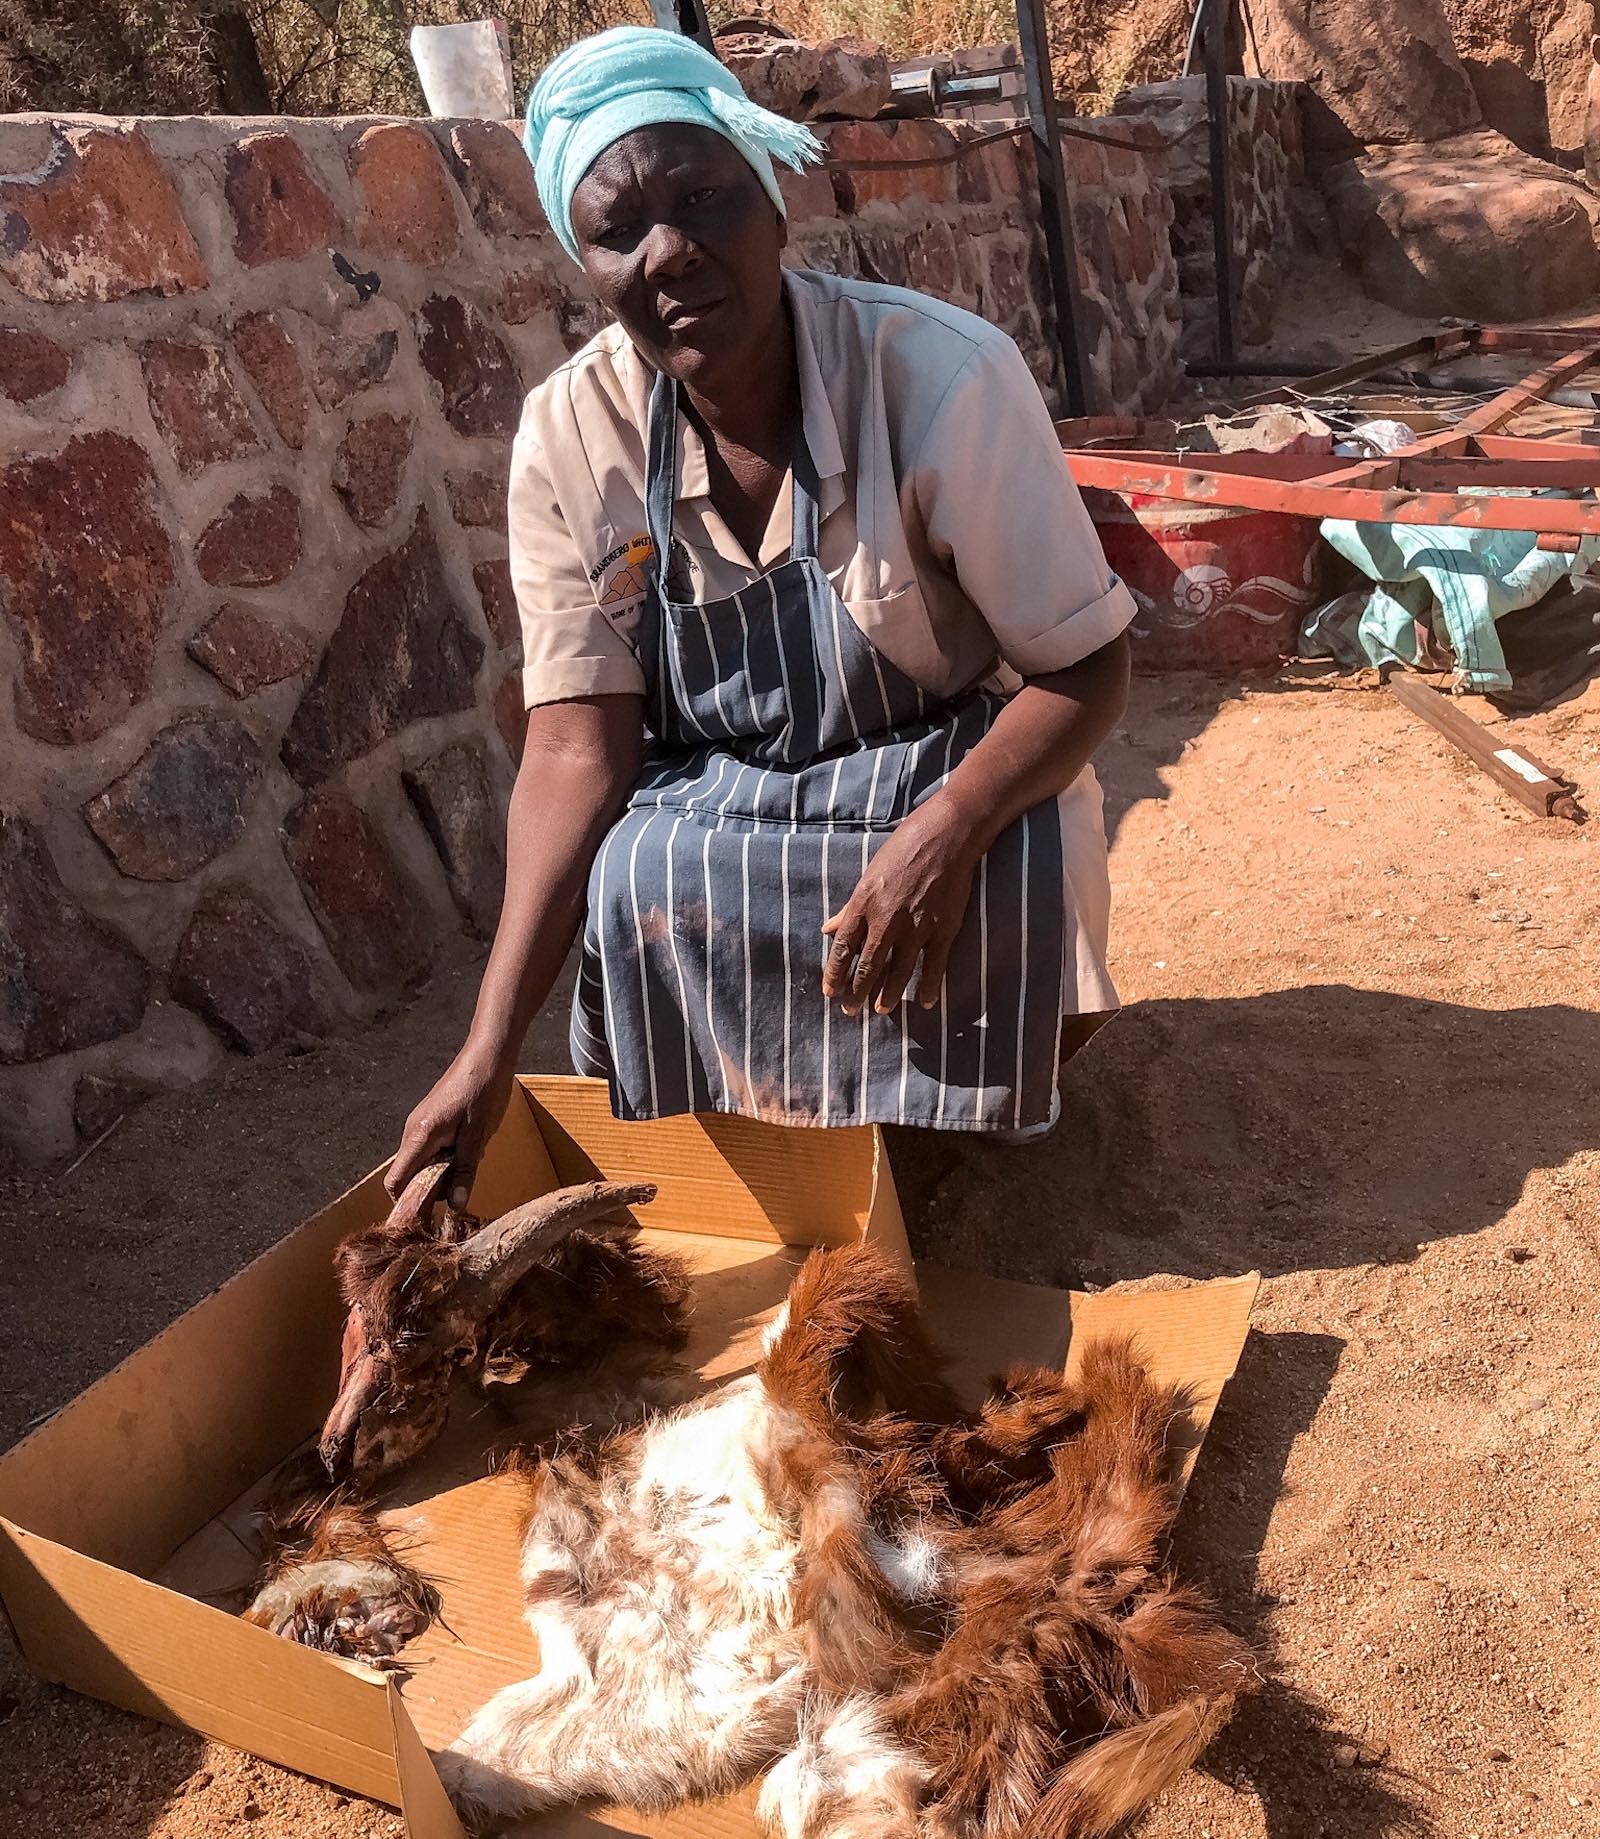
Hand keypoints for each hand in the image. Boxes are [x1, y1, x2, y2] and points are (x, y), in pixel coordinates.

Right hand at [387, 1037, 515, 1209]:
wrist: (488, 1054)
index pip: (396, 1182)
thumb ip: (465, 1171)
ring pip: (421, 1162)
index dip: (408, 1204)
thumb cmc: (484, 1092)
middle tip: (456, 1199)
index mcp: (419, 1137)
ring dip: (440, 1174)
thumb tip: (455, 1206)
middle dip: (428, 1191)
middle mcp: (412, 1132)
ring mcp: (420, 1124)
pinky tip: (468, 1156)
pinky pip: (430, 1149)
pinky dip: (445, 1159)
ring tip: (466, 1175)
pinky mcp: (432, 1120)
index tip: (429, 1218)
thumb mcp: (478, 1136)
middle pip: (408, 1175)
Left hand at [821, 803, 977, 1016]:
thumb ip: (849, 908)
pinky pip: (934, 965)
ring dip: (888, 993)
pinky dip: (930, 985)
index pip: (843, 947)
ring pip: (898, 970)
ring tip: (881, 1010)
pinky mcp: (943, 928)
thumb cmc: (902, 850)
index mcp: (864, 903)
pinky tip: (926, 1002)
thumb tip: (828, 929)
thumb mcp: (868, 876)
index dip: (835, 973)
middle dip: (857, 991)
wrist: (945, 836)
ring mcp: (916, 926)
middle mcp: (887, 919)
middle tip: (850, 1011)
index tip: (830, 992)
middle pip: (868, 964)